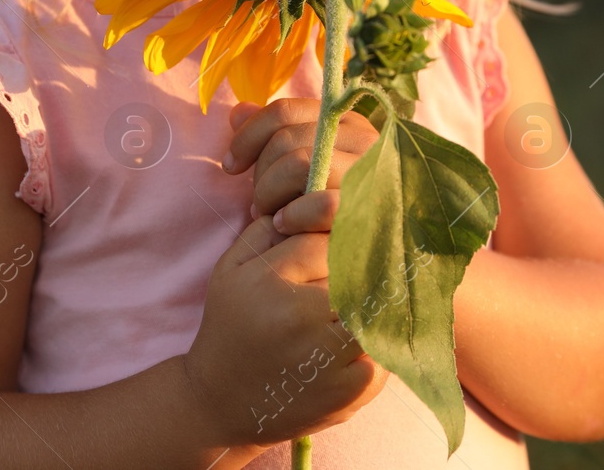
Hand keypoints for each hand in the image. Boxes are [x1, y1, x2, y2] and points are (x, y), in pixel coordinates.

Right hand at [182, 216, 386, 446]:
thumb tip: (312, 202)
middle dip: (360, 270)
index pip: (328, 241)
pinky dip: (379, 342)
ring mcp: (327, 360)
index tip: (335, 246)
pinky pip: (384, 351)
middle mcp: (300, 319)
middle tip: (357, 273)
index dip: (335, 239)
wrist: (218, 402)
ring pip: (377, 311)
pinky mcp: (349, 393)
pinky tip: (355, 343)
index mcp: (270, 282)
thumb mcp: (232, 268)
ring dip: (374, 306)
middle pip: (358, 273)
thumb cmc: (231, 325)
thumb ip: (267, 230)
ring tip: (361, 305)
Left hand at [222, 99, 380, 234]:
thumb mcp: (308, 167)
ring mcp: (371, 172)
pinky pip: (321, 204)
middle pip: (286, 139)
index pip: (284, 111)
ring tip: (270, 217)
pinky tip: (285, 226)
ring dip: (270, 194)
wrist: (384, 249)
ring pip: (298, 163)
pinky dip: (294, 215)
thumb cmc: (335, 207)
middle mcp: (364, 138)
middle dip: (260, 175)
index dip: (248, 136)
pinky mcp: (373, 207)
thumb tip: (239, 112)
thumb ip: (275, 139)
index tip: (229, 166)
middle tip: (259, 205)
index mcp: (346, 122)